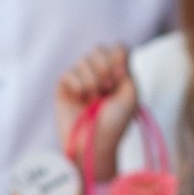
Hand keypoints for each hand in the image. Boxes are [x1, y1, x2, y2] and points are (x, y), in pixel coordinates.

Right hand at [53, 46, 139, 184]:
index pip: (117, 48)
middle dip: (104, 69)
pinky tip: (80, 99)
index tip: (119, 78)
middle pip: (99, 49)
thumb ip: (126, 69)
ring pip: (83, 60)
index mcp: (117, 75)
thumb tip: (116, 51)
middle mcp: (98, 75)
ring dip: (92, 81)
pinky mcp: (63, 88)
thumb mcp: (130, 96)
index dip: (117, 58)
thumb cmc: (115, 125)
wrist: (94, 145)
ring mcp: (80, 80)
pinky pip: (69, 72)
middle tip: (107, 91)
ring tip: (93, 100)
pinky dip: (78, 85)